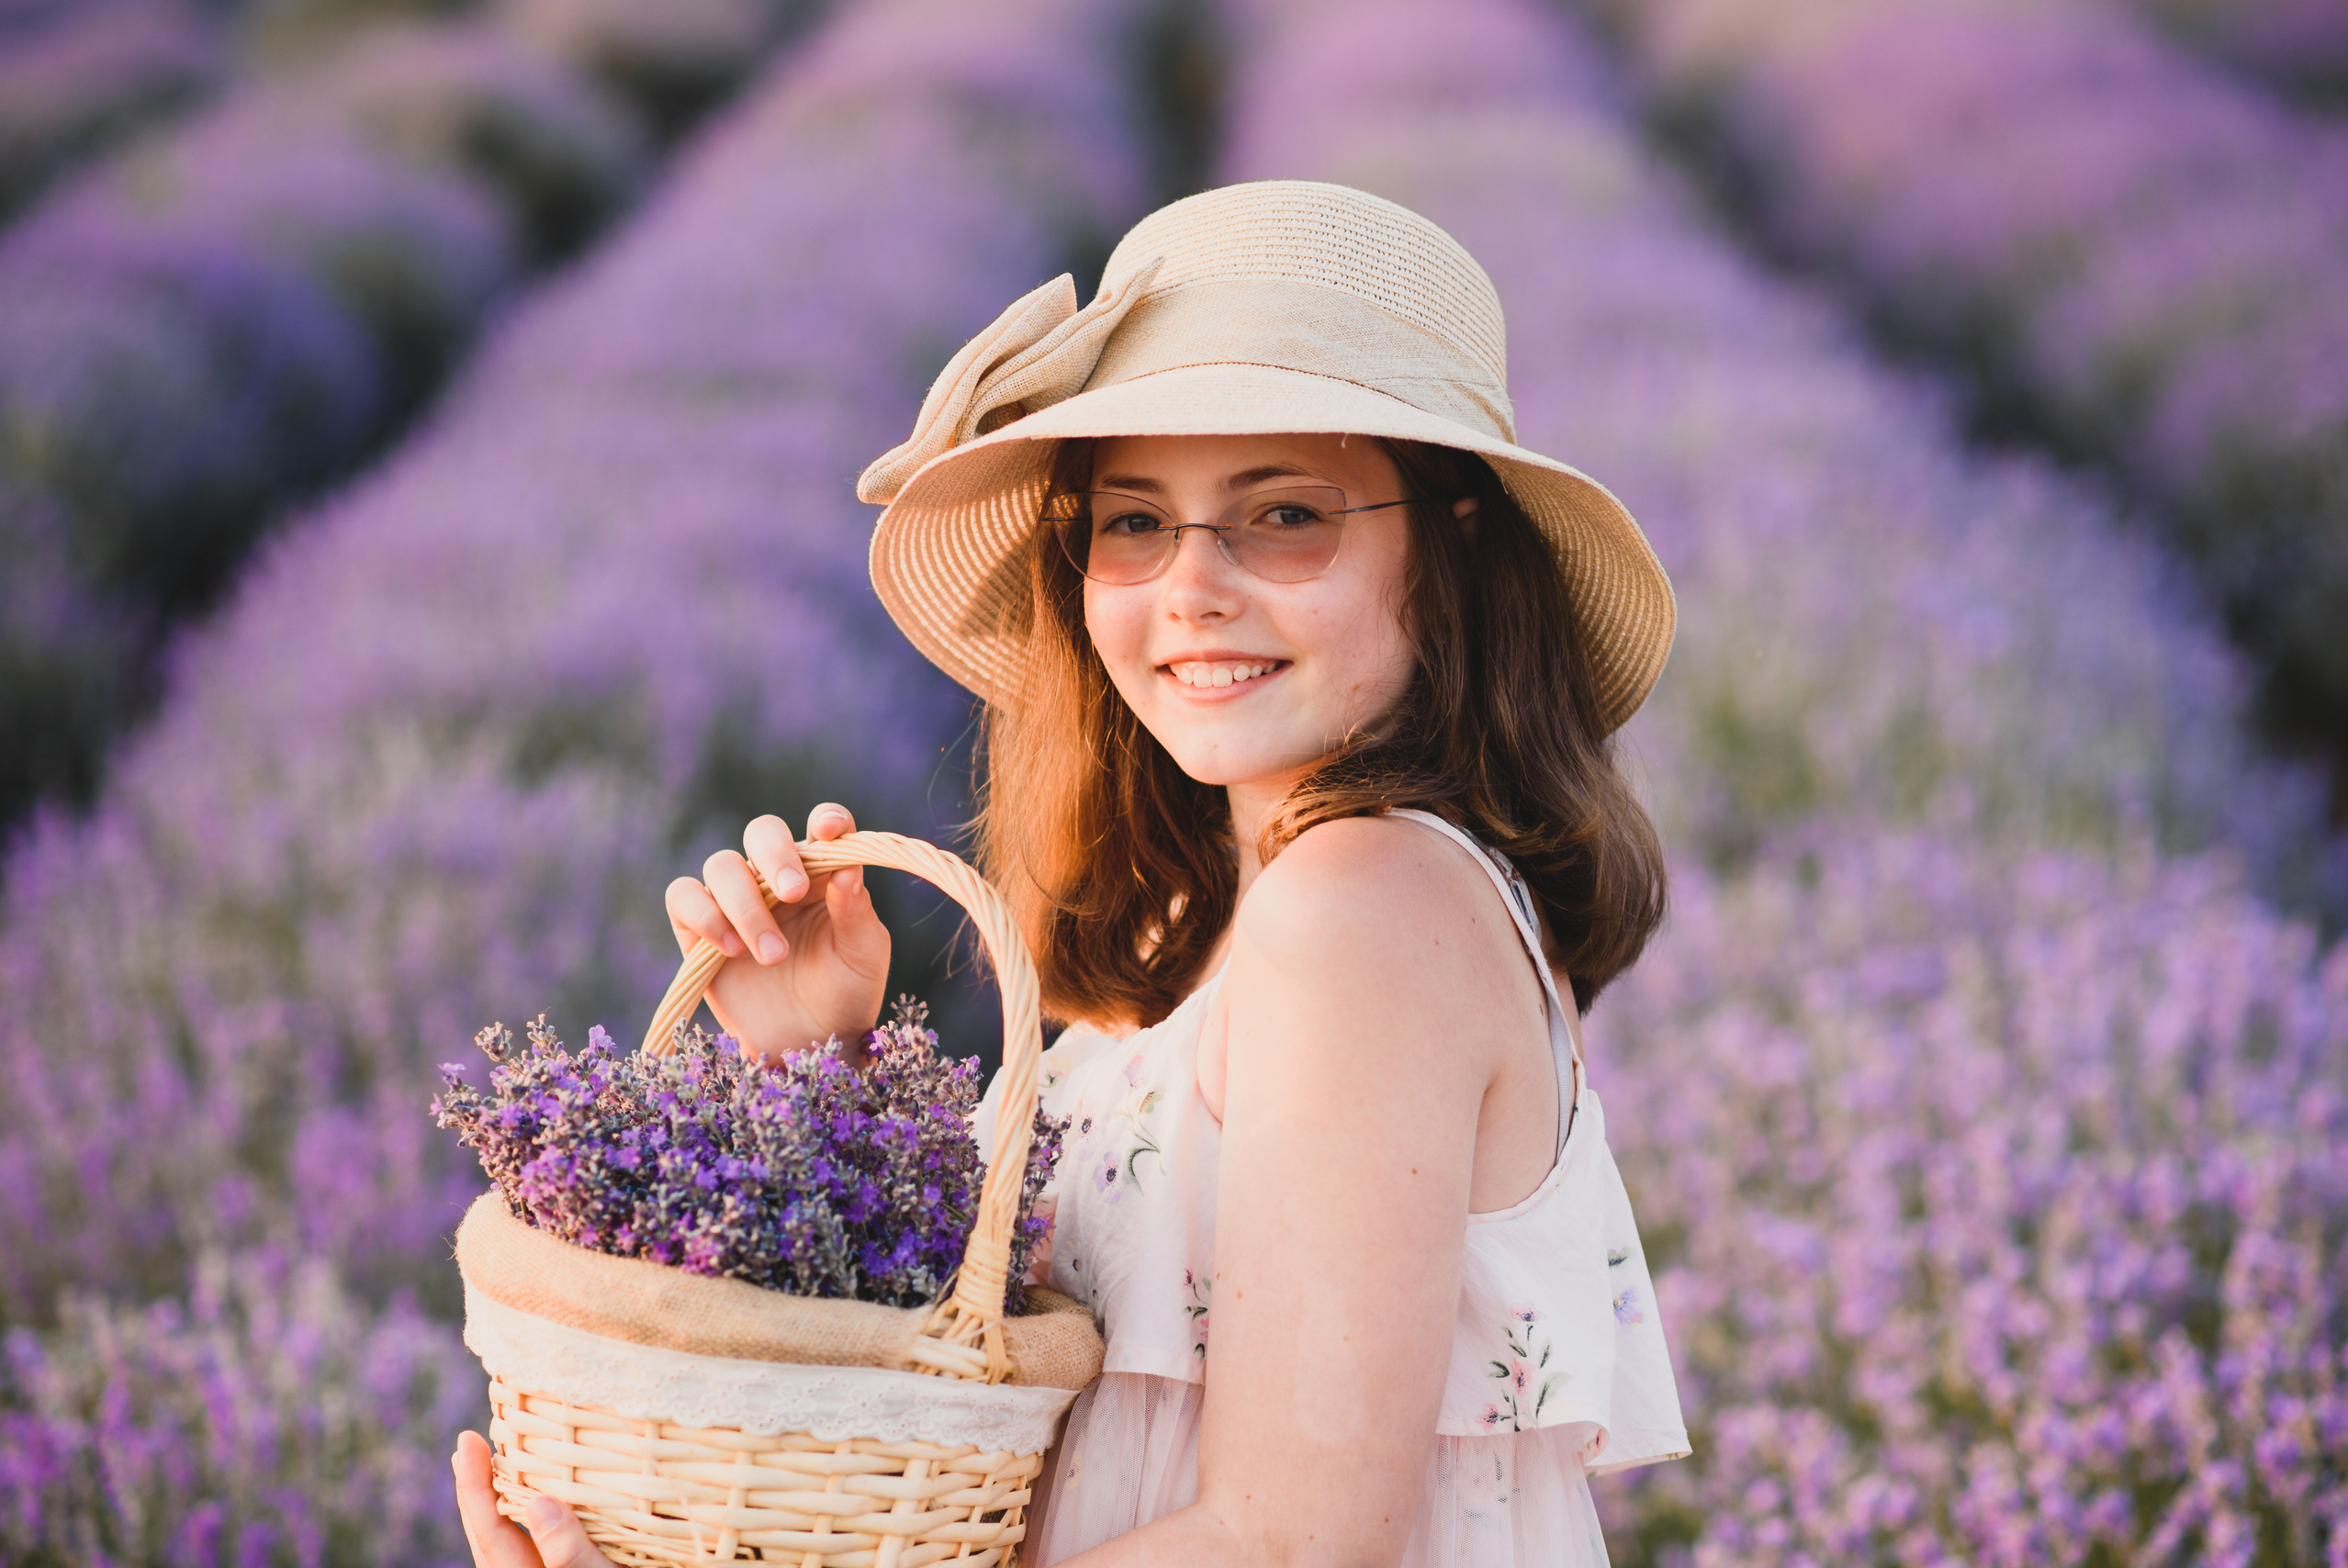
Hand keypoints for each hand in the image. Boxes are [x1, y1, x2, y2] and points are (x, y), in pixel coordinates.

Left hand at [453, 1430, 617, 1567]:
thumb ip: (568, 1552)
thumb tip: (538, 1504)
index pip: (490, 1531)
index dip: (474, 1486)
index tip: (466, 1441)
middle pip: (490, 1534)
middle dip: (478, 1489)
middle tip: (469, 1446)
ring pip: (509, 1538)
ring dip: (502, 1499)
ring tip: (494, 1464)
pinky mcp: (561, 1566)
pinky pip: (533, 1542)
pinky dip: (528, 1511)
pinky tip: (540, 1496)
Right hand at [663, 804, 891, 1061]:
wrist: (808, 1045)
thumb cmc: (845, 991)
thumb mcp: (863, 953)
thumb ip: (855, 908)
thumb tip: (847, 865)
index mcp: (823, 873)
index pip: (823, 827)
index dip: (825, 820)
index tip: (827, 831)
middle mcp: (776, 877)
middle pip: (762, 831)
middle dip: (775, 854)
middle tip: (794, 892)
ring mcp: (735, 900)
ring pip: (721, 865)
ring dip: (746, 906)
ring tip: (774, 956)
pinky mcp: (698, 929)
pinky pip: (683, 896)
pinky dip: (702, 915)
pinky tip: (729, 949)